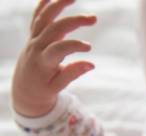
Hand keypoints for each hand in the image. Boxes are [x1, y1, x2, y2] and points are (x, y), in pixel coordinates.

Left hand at [11, 0, 96, 117]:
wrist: (24, 89)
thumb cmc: (43, 90)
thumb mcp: (58, 87)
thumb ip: (72, 74)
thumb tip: (91, 64)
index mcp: (43, 62)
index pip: (59, 49)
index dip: (74, 45)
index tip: (89, 47)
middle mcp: (36, 47)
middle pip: (55, 28)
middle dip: (74, 21)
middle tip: (94, 18)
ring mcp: (33, 39)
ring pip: (44, 17)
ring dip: (58, 5)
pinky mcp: (33, 35)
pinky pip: (37, 16)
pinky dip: (44, 5)